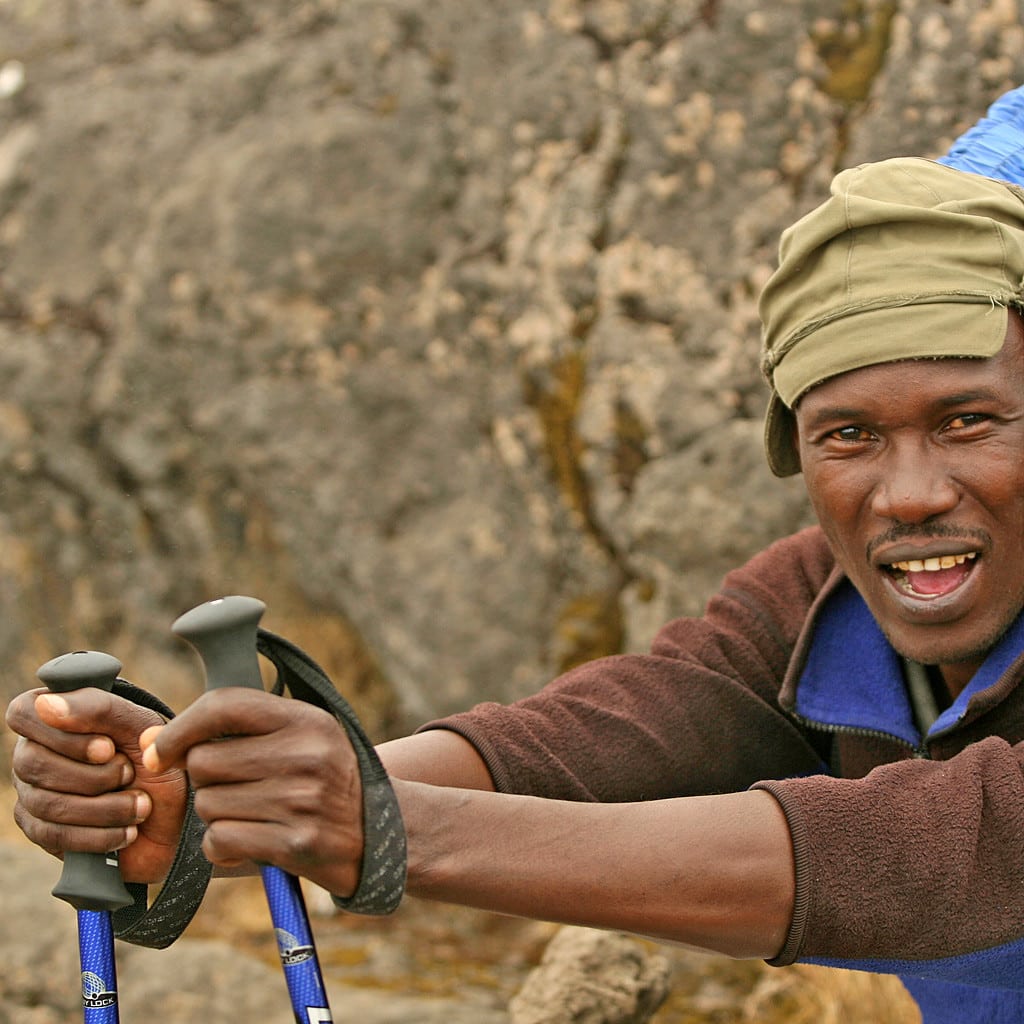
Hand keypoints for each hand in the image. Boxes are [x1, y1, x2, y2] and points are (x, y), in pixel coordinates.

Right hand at [6, 687, 187, 883]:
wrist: (174, 812)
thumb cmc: (155, 758)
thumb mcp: (142, 727)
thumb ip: (100, 709)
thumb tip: (46, 704)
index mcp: (54, 716)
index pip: (25, 712)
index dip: (65, 734)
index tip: (108, 747)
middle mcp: (33, 752)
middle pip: (33, 763)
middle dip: (94, 775)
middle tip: (130, 773)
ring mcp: (32, 793)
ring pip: (46, 803)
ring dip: (105, 807)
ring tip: (142, 805)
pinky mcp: (41, 830)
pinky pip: (55, 835)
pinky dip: (99, 834)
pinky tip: (127, 830)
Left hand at [140, 688, 363, 896]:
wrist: (381, 834)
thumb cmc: (323, 781)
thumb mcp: (298, 739)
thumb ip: (231, 734)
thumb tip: (150, 740)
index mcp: (305, 719)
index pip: (224, 705)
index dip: (179, 727)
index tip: (160, 750)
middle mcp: (306, 754)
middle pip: (204, 762)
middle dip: (205, 780)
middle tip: (236, 788)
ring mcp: (301, 799)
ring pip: (208, 804)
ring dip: (217, 815)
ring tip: (255, 814)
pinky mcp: (295, 843)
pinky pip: (219, 841)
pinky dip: (223, 847)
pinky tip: (253, 841)